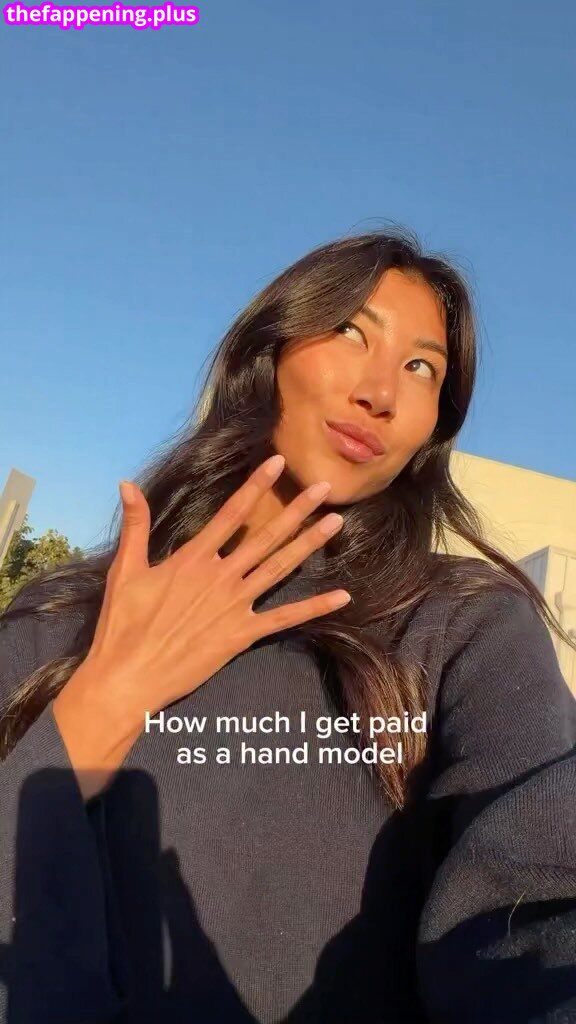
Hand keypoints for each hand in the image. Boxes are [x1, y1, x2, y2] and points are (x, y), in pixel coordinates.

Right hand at [54, 454, 348, 796]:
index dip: (256, 485)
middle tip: (326, 488)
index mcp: (193, 558)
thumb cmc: (122, 624)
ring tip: (336, 522)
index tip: (278, 462)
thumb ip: (136, 525)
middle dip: (297, 510)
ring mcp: (235, 605)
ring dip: (309, 544)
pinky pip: (285, 619)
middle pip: (266, 536)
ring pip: (280, 568)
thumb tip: (127, 484)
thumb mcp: (126, 570)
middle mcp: (221, 576)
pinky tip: (342, 596)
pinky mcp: (242, 634)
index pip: (231, 513)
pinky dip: (314, 607)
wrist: (130, 675)